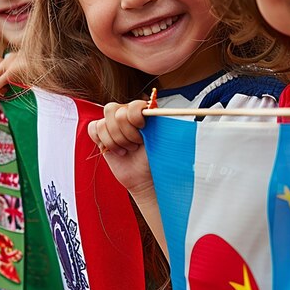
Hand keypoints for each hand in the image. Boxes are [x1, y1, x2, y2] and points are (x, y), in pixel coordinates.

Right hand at [88, 100, 166, 256]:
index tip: (144, 128)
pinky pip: (94, 130)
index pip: (131, 104)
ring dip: (116, 139)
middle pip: (114, 109)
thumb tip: (195, 112)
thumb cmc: (162, 164)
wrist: (148, 185)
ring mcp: (114, 128)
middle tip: (136, 144)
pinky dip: (103, 141)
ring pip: (104, 121)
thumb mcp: (167, 143)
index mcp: (146, 114)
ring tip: (128, 151)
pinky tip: (114, 152)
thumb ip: (164, 124)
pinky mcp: (102, 140)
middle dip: (125, 130)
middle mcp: (129, 118)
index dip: (135, 116)